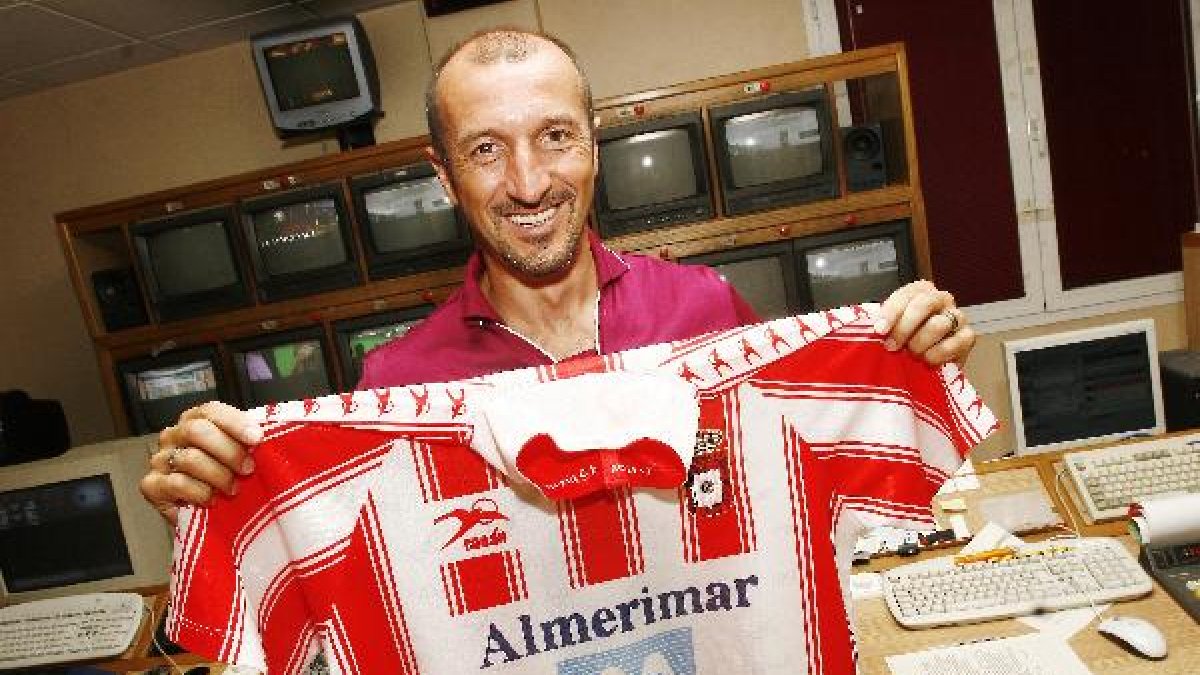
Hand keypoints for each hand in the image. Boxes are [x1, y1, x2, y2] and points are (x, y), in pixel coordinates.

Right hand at [139, 401, 261, 524]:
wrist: (206, 514)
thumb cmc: (226, 477)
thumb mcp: (240, 455)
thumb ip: (248, 441)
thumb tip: (269, 433)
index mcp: (195, 420)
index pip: (211, 411)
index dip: (235, 422)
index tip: (257, 438)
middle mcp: (173, 435)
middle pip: (197, 431)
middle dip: (228, 451)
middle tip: (248, 469)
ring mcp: (159, 459)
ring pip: (189, 459)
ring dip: (218, 476)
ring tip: (233, 489)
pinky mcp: (151, 485)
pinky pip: (176, 483)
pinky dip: (200, 493)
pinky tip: (212, 501)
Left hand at [875, 280, 975, 365]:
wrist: (928, 361)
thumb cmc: (905, 341)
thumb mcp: (890, 329)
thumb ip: (882, 324)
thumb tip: (867, 329)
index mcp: (920, 291)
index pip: (906, 294)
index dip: (891, 312)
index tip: (879, 330)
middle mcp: (941, 299)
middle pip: (924, 304)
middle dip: (904, 328)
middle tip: (892, 346)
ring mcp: (958, 317)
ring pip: (938, 325)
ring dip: (920, 343)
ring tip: (912, 355)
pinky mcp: (968, 337)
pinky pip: (956, 342)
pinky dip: (938, 354)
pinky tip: (928, 361)